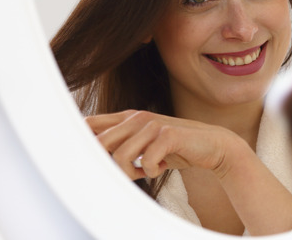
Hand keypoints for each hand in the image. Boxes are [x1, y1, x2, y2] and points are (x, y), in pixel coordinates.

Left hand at [85, 110, 242, 179]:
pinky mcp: (168, 135)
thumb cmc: (173, 147)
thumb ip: (121, 144)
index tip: (86, 159)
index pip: (90, 124)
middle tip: (127, 171)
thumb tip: (90, 157)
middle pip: (100, 143)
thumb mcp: (143, 144)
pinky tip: (160, 168)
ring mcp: (152, 125)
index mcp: (126, 118)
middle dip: (108, 165)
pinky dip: (151, 171)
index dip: (81, 142)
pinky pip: (147, 161)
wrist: (211, 144)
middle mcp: (136, 117)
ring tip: (145, 171)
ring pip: (120, 156)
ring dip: (131, 172)